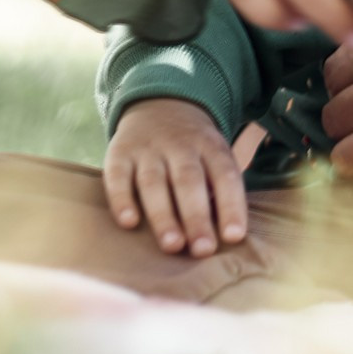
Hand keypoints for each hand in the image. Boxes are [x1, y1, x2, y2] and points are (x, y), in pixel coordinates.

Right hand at [104, 96, 250, 257]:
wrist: (160, 104)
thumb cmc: (194, 151)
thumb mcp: (214, 156)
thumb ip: (220, 189)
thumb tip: (229, 237)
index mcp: (210, 146)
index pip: (225, 175)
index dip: (231, 205)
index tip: (234, 236)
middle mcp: (180, 145)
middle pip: (188, 181)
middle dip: (196, 216)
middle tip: (203, 249)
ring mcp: (148, 149)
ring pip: (154, 182)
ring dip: (163, 215)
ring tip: (172, 245)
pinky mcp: (119, 153)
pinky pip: (118, 176)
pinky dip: (122, 199)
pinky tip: (129, 223)